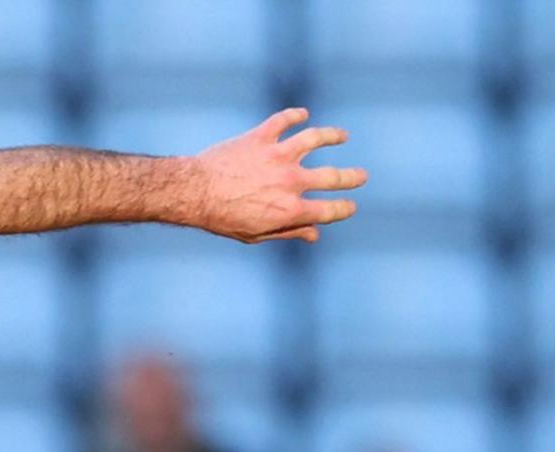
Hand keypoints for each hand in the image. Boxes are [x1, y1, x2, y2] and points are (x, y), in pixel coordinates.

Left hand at [193, 109, 366, 243]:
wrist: (193, 192)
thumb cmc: (223, 218)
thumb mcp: (257, 234)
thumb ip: (288, 231)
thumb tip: (314, 234)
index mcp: (291, 209)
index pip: (331, 210)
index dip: (345, 209)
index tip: (350, 206)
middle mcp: (290, 181)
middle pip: (333, 177)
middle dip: (352, 177)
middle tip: (361, 175)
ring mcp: (276, 156)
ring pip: (315, 139)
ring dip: (332, 136)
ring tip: (342, 135)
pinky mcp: (260, 137)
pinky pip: (283, 121)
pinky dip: (295, 115)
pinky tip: (303, 114)